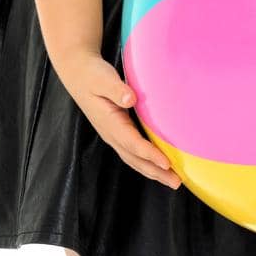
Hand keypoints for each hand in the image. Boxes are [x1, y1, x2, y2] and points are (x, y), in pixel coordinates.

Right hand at [57, 51, 181, 189]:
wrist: (78, 73)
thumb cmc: (92, 74)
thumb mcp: (102, 78)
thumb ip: (116, 89)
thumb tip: (129, 100)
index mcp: (109, 122)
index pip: (132, 143)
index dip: (150, 154)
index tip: (167, 163)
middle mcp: (110, 134)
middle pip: (135, 158)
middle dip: (155, 172)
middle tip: (177, 182)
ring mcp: (112, 135)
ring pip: (133, 159)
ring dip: (152, 171)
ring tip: (172, 180)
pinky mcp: (116, 132)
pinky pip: (132, 153)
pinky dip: (146, 163)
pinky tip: (159, 166)